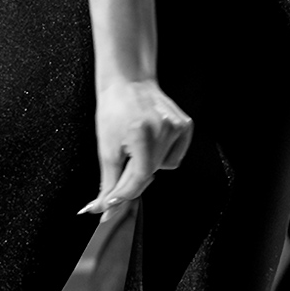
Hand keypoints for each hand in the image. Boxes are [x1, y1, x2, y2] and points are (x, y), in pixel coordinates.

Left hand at [84, 76, 192, 220]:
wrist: (127, 82)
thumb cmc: (113, 109)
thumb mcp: (105, 147)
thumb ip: (109, 181)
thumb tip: (103, 208)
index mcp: (142, 133)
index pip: (139, 177)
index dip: (124, 193)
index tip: (111, 205)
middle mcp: (164, 129)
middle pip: (150, 173)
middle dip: (131, 177)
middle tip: (120, 166)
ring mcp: (178, 127)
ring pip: (163, 166)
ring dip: (147, 164)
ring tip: (136, 143)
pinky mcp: (186, 125)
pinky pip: (174, 155)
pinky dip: (162, 154)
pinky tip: (152, 140)